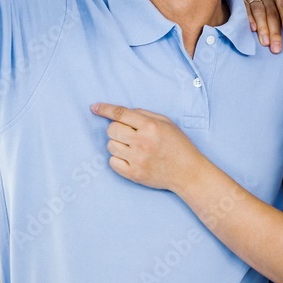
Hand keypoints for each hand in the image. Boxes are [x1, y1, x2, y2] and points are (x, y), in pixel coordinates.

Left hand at [90, 103, 205, 192]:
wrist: (188, 172)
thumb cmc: (178, 145)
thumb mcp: (166, 123)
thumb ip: (144, 114)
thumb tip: (121, 113)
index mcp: (150, 126)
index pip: (120, 114)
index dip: (104, 109)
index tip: (94, 107)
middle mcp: (142, 142)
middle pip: (111, 129)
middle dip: (116, 129)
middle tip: (128, 133)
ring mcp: (137, 159)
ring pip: (110, 145)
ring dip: (117, 144)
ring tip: (132, 147)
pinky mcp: (134, 174)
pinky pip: (112, 162)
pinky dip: (117, 159)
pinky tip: (130, 158)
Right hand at [243, 0, 282, 53]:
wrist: (242, 17)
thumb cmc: (266, 21)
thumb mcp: (279, 21)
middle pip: (272, 13)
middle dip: (274, 31)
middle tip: (276, 47)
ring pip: (259, 11)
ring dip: (262, 28)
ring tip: (265, 42)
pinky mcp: (240, 1)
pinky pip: (245, 9)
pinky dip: (249, 19)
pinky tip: (252, 29)